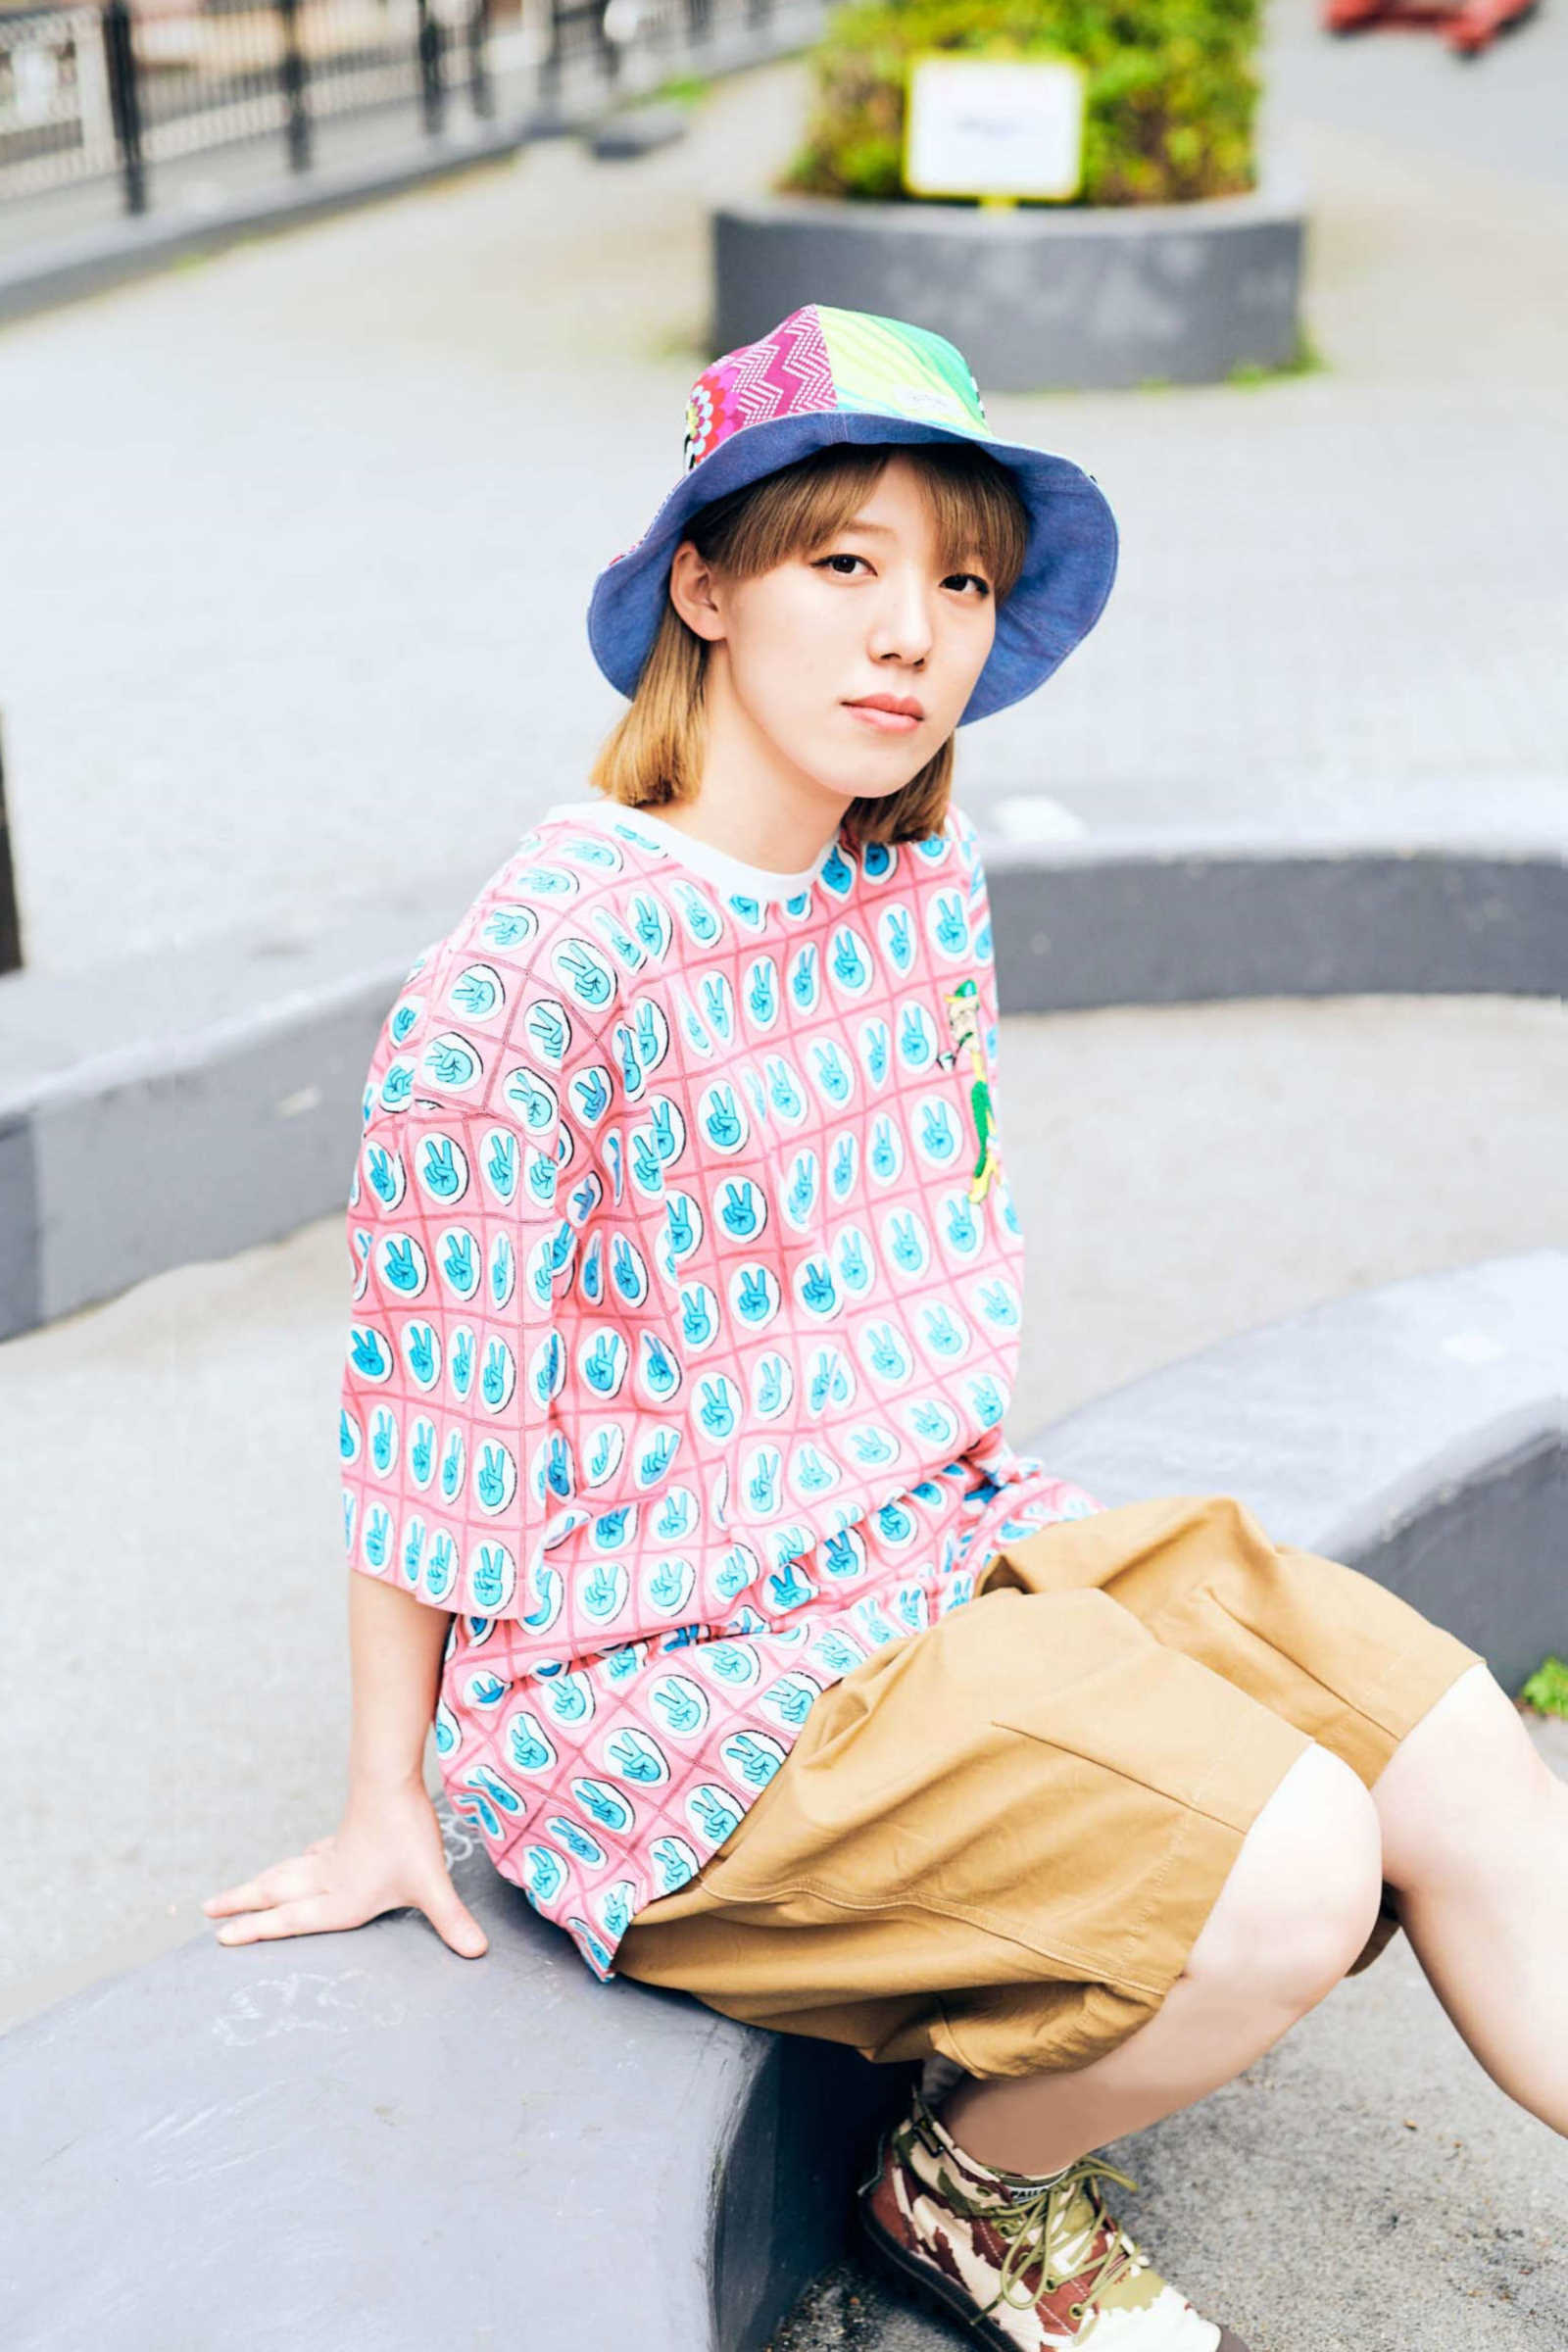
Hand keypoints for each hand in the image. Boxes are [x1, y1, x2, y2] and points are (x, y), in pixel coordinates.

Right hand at [200, 1778, 487, 1957]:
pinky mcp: (345, 1835)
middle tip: (207, 1911)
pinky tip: (302, 1860)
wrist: (392, 1779)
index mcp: (339, 1898)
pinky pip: (311, 1854)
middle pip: (276, 1893)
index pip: (290, 1919)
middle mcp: (328, 1879)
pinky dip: (298, 1862)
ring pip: (287, 1871)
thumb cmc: (407, 1834)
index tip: (222, 1936)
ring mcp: (334, 1855)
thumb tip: (478, 1952)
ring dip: (260, 1883)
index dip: (258, 1930)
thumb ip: (451, 1920)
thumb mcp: (430, 1884)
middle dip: (242, 1905)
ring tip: (234, 1892)